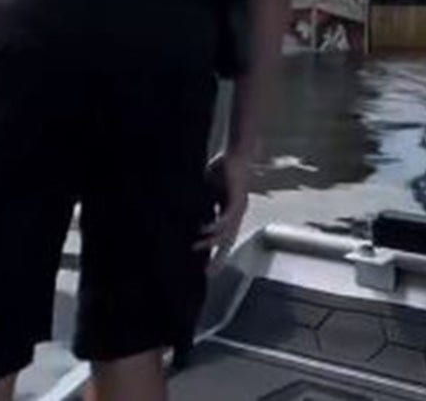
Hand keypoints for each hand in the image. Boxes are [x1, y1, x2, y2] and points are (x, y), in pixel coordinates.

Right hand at [194, 152, 251, 269]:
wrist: (237, 152)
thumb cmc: (224, 168)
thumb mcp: (209, 187)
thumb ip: (202, 200)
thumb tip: (187, 210)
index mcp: (230, 212)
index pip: (224, 239)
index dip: (216, 254)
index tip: (207, 269)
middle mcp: (236, 214)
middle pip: (228, 242)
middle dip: (219, 258)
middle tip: (208, 273)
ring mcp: (238, 208)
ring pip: (227, 232)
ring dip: (211, 242)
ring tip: (196, 247)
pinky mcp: (236, 199)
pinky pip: (226, 217)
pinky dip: (215, 225)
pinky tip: (204, 230)